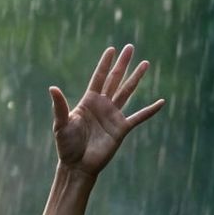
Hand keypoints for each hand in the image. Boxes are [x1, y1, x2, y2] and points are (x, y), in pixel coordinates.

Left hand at [49, 44, 164, 175]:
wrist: (78, 166)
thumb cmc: (67, 146)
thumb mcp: (61, 124)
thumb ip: (59, 106)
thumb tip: (52, 88)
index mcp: (89, 101)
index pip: (99, 77)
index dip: (105, 63)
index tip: (111, 49)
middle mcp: (102, 105)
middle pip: (115, 80)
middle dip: (122, 64)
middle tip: (130, 47)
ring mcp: (113, 116)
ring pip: (127, 92)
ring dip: (136, 78)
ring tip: (145, 63)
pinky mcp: (121, 129)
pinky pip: (139, 117)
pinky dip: (150, 110)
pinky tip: (161, 102)